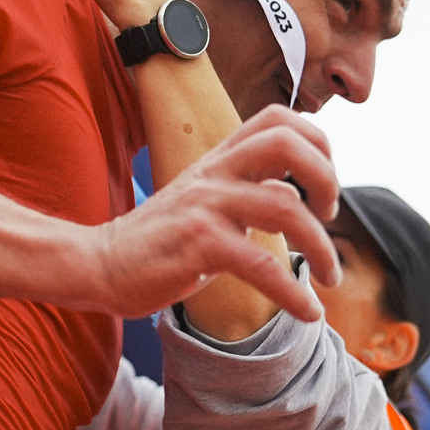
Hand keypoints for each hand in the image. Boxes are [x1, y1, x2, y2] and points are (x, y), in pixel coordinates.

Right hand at [74, 105, 340, 320]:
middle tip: (328, 217)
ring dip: (321, 245)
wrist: (99, 263)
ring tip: (330, 276)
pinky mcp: (198, 244)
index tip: (320, 187)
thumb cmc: (158, 239)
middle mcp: (214, 172)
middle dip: (326, 177)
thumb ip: (246, 189)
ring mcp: (206, 205)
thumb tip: (292, 190)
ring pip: (285, 205)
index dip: (316, 143)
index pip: (277, 119)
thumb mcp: (204, 200)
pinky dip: (294, 293)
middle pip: (287, 142)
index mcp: (218, 159)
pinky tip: (308, 311)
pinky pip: (263, 265)